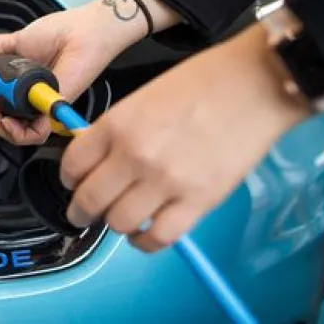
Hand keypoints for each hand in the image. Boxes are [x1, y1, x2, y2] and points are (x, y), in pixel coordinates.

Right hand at [0, 0, 180, 144]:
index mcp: (23, 87)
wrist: (82, 31)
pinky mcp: (53, 111)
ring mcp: (43, 108)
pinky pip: (33, 135)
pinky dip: (14, 130)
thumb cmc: (61, 33)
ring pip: (15, 135)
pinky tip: (3, 114)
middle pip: (2, 125)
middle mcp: (32, 100)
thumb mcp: (17, 40)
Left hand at [61, 24, 310, 251]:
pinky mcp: (197, 202)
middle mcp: (134, 155)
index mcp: (116, 124)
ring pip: (119, 223)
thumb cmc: (205, 82)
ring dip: (115, 225)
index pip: (72, 165)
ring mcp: (165, 182)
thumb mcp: (143, 96)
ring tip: (121, 219)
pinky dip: (146, 241)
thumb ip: (117, 130)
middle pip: (89, 201)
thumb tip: (98, 157)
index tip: (73, 184)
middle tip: (82, 214)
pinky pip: (158, 237)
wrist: (255, 83)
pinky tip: (145, 233)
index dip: (68, 179)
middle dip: (80, 212)